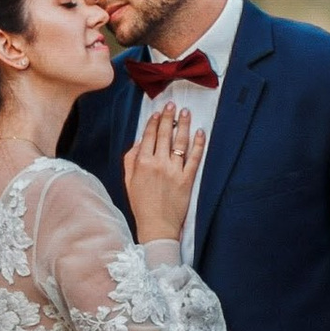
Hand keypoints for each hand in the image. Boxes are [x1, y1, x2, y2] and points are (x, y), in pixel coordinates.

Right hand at [122, 98, 205, 246]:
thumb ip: (130, 160)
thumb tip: (138, 142)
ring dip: (183, 125)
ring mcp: (174, 170)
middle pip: (164, 135)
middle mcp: (158, 163)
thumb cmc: (141, 204)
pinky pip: (194, 158)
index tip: (158, 112)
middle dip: (168, 118)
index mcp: (142, 163)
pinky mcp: (187, 179)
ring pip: (180, 142)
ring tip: (186, 113)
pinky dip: (198, 144)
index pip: (148, 136)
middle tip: (172, 105)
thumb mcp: (128, 182)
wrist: (157, 226)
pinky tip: (200, 133)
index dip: (153, 122)